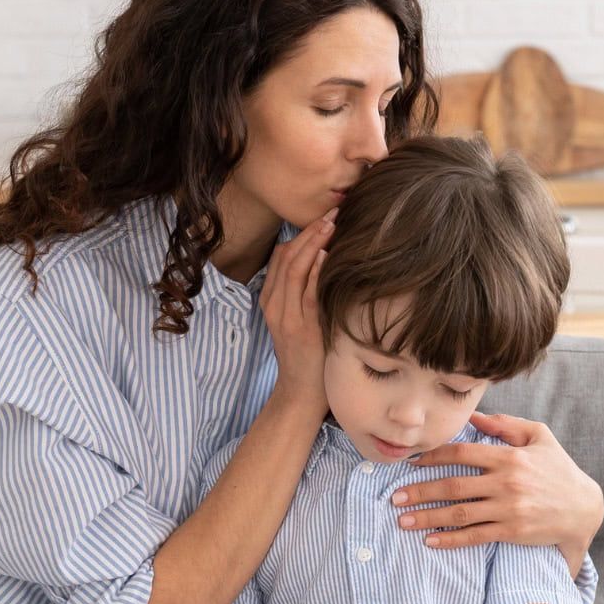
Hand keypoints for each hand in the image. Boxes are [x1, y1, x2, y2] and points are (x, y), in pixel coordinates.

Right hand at [259, 209, 335, 409]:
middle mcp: (274, 305)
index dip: (300, 233)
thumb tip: (318, 260)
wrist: (301, 391)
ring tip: (332, 224)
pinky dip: (315, 271)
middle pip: (287, 258)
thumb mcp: (298, 319)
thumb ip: (302, 292)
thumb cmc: (307, 354)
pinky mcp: (302, 328)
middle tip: (332, 212)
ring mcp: (286, 316)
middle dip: (309, 231)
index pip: (281, 257)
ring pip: (294, 270)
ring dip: (314, 244)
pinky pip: (306, 293)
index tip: (322, 216)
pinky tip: (327, 254)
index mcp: (271, 300)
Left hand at [391, 410, 603, 562]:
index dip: (432, 457)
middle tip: (395, 498)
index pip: (461, 454)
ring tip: (403, 520)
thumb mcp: (539, 437)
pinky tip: (430, 541)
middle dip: (420, 491)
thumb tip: (474, 416)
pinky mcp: (512, 532)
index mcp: (509, 457)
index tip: (411, 461)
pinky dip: (450, 539)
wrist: (584, 509)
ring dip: (428, 517)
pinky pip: (475, 536)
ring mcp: (509, 509)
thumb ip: (506, 425)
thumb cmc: (558, 469)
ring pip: (460, 513)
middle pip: (453, 486)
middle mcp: (506, 483)